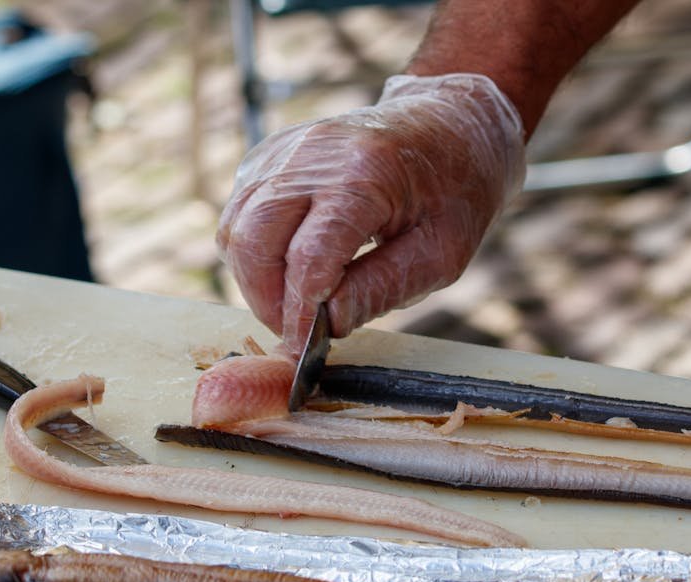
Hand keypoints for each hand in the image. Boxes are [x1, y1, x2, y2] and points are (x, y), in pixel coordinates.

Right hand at [216, 74, 524, 353]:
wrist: (448, 122)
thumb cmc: (455, 189)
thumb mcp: (442, 252)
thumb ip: (382, 288)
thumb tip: (328, 323)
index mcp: (367, 173)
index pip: (309, 255)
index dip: (300, 311)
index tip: (305, 349)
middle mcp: (314, 154)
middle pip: (254, 239)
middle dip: (266, 299)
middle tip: (295, 332)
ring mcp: (285, 150)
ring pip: (235, 228)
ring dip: (255, 280)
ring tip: (294, 305)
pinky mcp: (271, 155)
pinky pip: (240, 212)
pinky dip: (254, 252)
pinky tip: (290, 268)